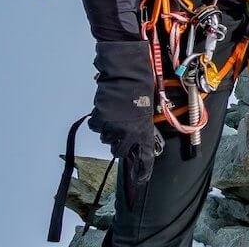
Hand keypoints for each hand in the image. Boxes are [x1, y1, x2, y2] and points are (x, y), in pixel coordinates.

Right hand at [89, 40, 156, 190]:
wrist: (126, 68)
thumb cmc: (143, 83)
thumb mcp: (150, 106)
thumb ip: (143, 124)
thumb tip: (139, 137)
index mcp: (143, 128)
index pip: (143, 156)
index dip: (142, 170)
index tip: (141, 180)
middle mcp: (127, 131)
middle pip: (120, 150)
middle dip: (122, 144)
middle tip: (124, 132)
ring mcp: (111, 125)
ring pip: (108, 137)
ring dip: (112, 130)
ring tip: (118, 113)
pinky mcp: (99, 117)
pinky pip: (98, 125)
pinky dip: (102, 121)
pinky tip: (108, 108)